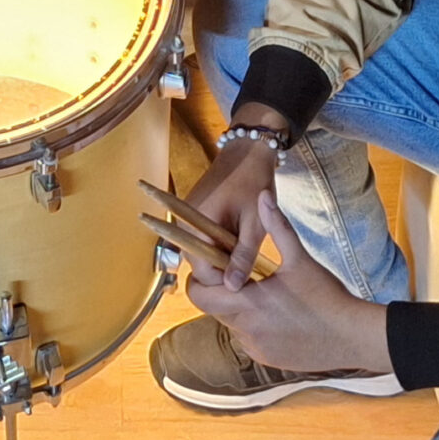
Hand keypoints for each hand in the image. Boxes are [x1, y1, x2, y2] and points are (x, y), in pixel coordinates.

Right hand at [179, 115, 283, 274]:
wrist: (248, 151)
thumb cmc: (254, 184)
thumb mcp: (255, 224)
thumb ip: (243, 256)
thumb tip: (232, 288)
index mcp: (196, 225)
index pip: (201, 271)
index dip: (223, 280)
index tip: (247, 280)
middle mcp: (183, 222)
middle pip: (199, 262)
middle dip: (222, 269)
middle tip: (249, 265)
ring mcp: (186, 216)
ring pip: (200, 251)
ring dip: (221, 256)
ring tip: (245, 252)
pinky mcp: (192, 212)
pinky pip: (201, 238)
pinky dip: (217, 244)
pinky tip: (236, 240)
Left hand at [186, 192, 393, 377]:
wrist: (353, 336)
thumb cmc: (327, 296)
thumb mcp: (300, 259)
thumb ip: (277, 226)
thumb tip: (263, 196)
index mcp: (248, 303)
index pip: (200, 295)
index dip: (200, 280)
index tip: (216, 266)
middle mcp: (246, 330)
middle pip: (213, 309)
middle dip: (221, 292)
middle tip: (242, 276)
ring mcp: (256, 348)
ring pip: (231, 325)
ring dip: (238, 310)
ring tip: (265, 295)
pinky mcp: (267, 359)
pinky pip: (249, 340)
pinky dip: (254, 327)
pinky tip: (277, 315)